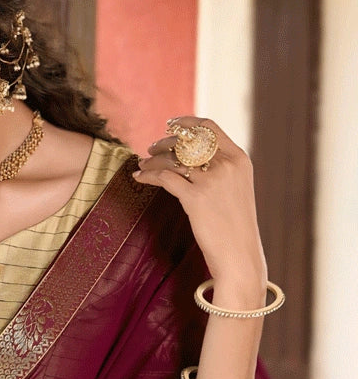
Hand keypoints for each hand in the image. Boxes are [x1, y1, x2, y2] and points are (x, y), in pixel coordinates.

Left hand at [133, 116, 266, 291]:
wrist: (239, 255)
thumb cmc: (235, 227)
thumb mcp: (236, 190)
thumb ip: (221, 170)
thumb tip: (193, 158)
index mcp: (239, 159)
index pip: (210, 128)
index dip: (187, 123)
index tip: (171, 124)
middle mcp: (227, 165)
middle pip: (188, 140)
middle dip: (165, 141)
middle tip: (151, 147)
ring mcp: (211, 180)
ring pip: (173, 158)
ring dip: (153, 158)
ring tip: (142, 163)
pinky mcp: (195, 197)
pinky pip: (164, 177)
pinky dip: (148, 175)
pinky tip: (139, 177)